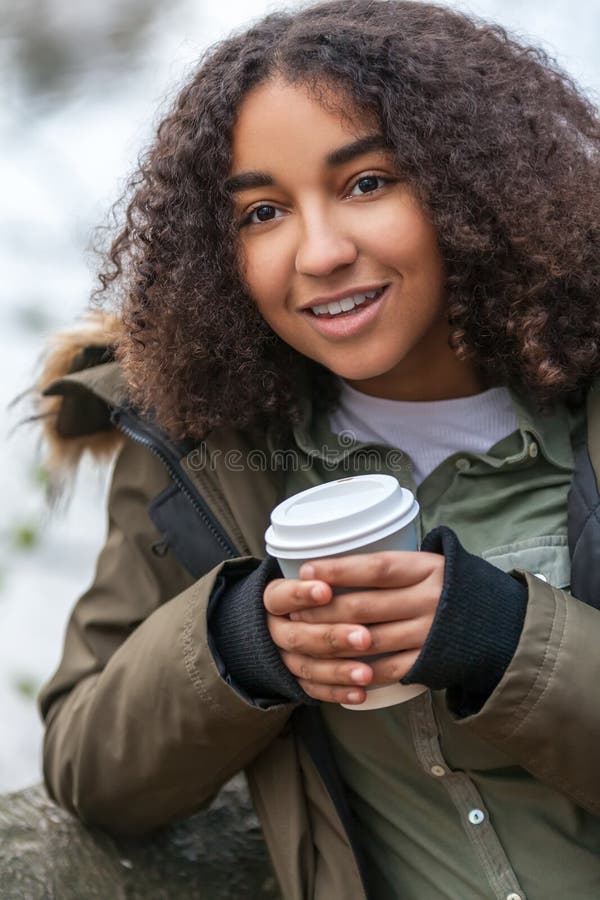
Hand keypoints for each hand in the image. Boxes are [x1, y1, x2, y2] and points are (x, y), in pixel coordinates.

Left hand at [264, 551, 443, 703]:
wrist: (502, 626)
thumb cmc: (454, 589)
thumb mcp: (435, 564)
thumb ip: (399, 564)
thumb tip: (344, 555)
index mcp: (428, 569)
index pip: (376, 568)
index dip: (339, 570)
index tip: (307, 570)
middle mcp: (430, 600)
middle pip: (365, 606)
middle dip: (323, 609)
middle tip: (295, 610)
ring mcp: (430, 634)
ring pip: (369, 640)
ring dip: (333, 641)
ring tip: (306, 637)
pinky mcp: (430, 662)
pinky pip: (387, 669)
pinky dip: (359, 669)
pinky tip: (337, 666)